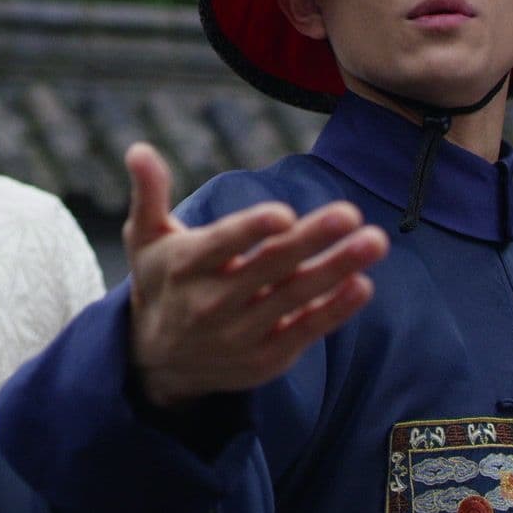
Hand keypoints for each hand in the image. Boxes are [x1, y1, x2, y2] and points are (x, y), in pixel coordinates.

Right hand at [123, 143, 388, 408]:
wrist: (158, 363)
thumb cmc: (161, 282)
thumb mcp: (145, 239)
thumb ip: (149, 193)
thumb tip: (138, 149)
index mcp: (185, 266)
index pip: (221, 246)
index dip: (251, 231)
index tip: (283, 213)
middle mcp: (212, 302)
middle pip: (269, 268)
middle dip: (311, 240)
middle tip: (349, 212)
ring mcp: (241, 334)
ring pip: (295, 298)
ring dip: (337, 269)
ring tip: (374, 241)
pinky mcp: (266, 357)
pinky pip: (305, 331)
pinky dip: (335, 311)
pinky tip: (362, 284)